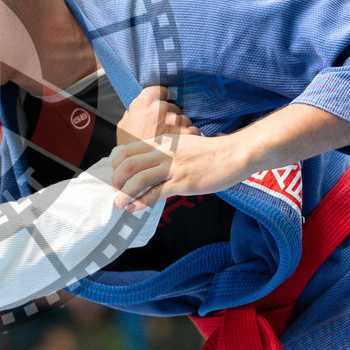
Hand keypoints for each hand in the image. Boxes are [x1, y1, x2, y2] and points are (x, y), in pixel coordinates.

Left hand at [111, 132, 251, 211]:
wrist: (234, 154)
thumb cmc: (211, 152)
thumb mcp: (183, 144)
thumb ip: (166, 151)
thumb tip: (150, 164)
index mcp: (162, 141)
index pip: (129, 149)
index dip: (117, 164)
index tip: (115, 175)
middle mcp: (164, 152)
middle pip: (128, 164)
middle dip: (117, 180)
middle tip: (115, 190)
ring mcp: (173, 167)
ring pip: (138, 179)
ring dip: (124, 194)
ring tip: (119, 203)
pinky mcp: (182, 182)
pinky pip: (155, 193)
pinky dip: (140, 202)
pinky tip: (134, 208)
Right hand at [116, 86, 199, 146]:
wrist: (137, 170)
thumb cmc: (129, 147)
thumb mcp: (124, 125)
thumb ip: (134, 112)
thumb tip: (141, 107)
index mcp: (145, 102)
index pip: (161, 90)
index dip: (162, 98)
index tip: (160, 105)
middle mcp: (162, 108)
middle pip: (173, 106)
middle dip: (170, 116)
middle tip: (162, 130)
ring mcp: (176, 120)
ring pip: (183, 119)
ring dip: (179, 127)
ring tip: (169, 141)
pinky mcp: (187, 133)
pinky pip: (193, 130)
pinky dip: (188, 137)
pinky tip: (179, 145)